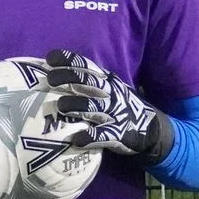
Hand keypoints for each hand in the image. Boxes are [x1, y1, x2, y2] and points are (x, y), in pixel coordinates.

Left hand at [40, 49, 173, 162]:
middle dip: (69, 79)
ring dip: (77, 105)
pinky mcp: (119, 133)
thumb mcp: (105, 89)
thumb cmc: (116, 106)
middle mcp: (110, 93)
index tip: (50, 58)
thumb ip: (83, 82)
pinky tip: (77, 140)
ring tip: (61, 106)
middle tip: (50, 79)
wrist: (149, 128)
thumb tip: (49, 74)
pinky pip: (104, 135)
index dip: (69, 61)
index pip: (86, 66)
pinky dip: (90, 137)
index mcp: (106, 80)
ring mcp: (115, 113)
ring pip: (94, 107)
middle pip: (89, 82)